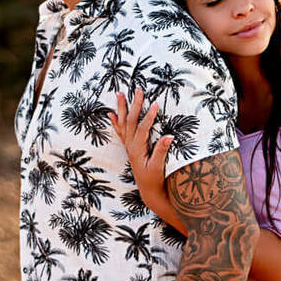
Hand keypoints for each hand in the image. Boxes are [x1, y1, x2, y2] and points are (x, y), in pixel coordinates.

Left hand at [109, 89, 173, 219]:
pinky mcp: (130, 147)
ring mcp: (129, 146)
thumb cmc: (154, 179)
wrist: (148, 190)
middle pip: (131, 122)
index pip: (143, 129)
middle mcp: (131, 145)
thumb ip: (161, 151)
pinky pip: (120, 131)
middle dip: (134, 105)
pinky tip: (112, 113)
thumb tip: (169, 136)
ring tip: (119, 94)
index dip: (149, 117)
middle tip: (138, 90)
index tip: (154, 104)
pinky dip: (116, 122)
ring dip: (121, 108)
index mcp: (138, 149)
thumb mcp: (159, 167)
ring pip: (123, 123)